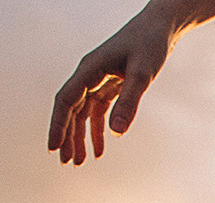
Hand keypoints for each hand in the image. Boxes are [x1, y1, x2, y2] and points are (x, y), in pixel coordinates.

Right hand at [49, 13, 171, 163]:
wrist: (160, 27)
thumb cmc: (150, 44)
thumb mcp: (142, 74)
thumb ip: (129, 102)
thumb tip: (117, 132)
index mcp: (89, 69)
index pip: (66, 100)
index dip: (58, 125)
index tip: (53, 147)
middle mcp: (89, 74)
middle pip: (70, 109)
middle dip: (67, 136)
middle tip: (65, 163)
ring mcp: (98, 80)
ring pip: (82, 113)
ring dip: (80, 137)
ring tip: (79, 162)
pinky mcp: (109, 84)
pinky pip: (97, 111)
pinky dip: (97, 131)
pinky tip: (99, 150)